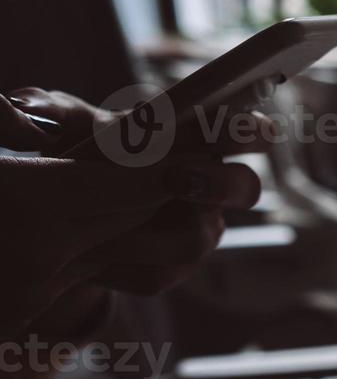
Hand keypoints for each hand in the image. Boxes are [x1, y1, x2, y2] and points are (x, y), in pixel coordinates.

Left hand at [0, 90, 265, 339]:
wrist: (67, 214)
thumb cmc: (81, 154)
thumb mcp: (66, 128)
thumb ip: (62, 115)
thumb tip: (35, 105)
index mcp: (198, 142)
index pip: (239, 131)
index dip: (251, 132)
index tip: (258, 130)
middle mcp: (211, 187)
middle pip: (245, 188)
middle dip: (220, 184)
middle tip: (182, 177)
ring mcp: (199, 230)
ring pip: (196, 239)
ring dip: (150, 233)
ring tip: (105, 229)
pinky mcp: (173, 268)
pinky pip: (157, 273)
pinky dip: (120, 264)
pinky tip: (88, 256)